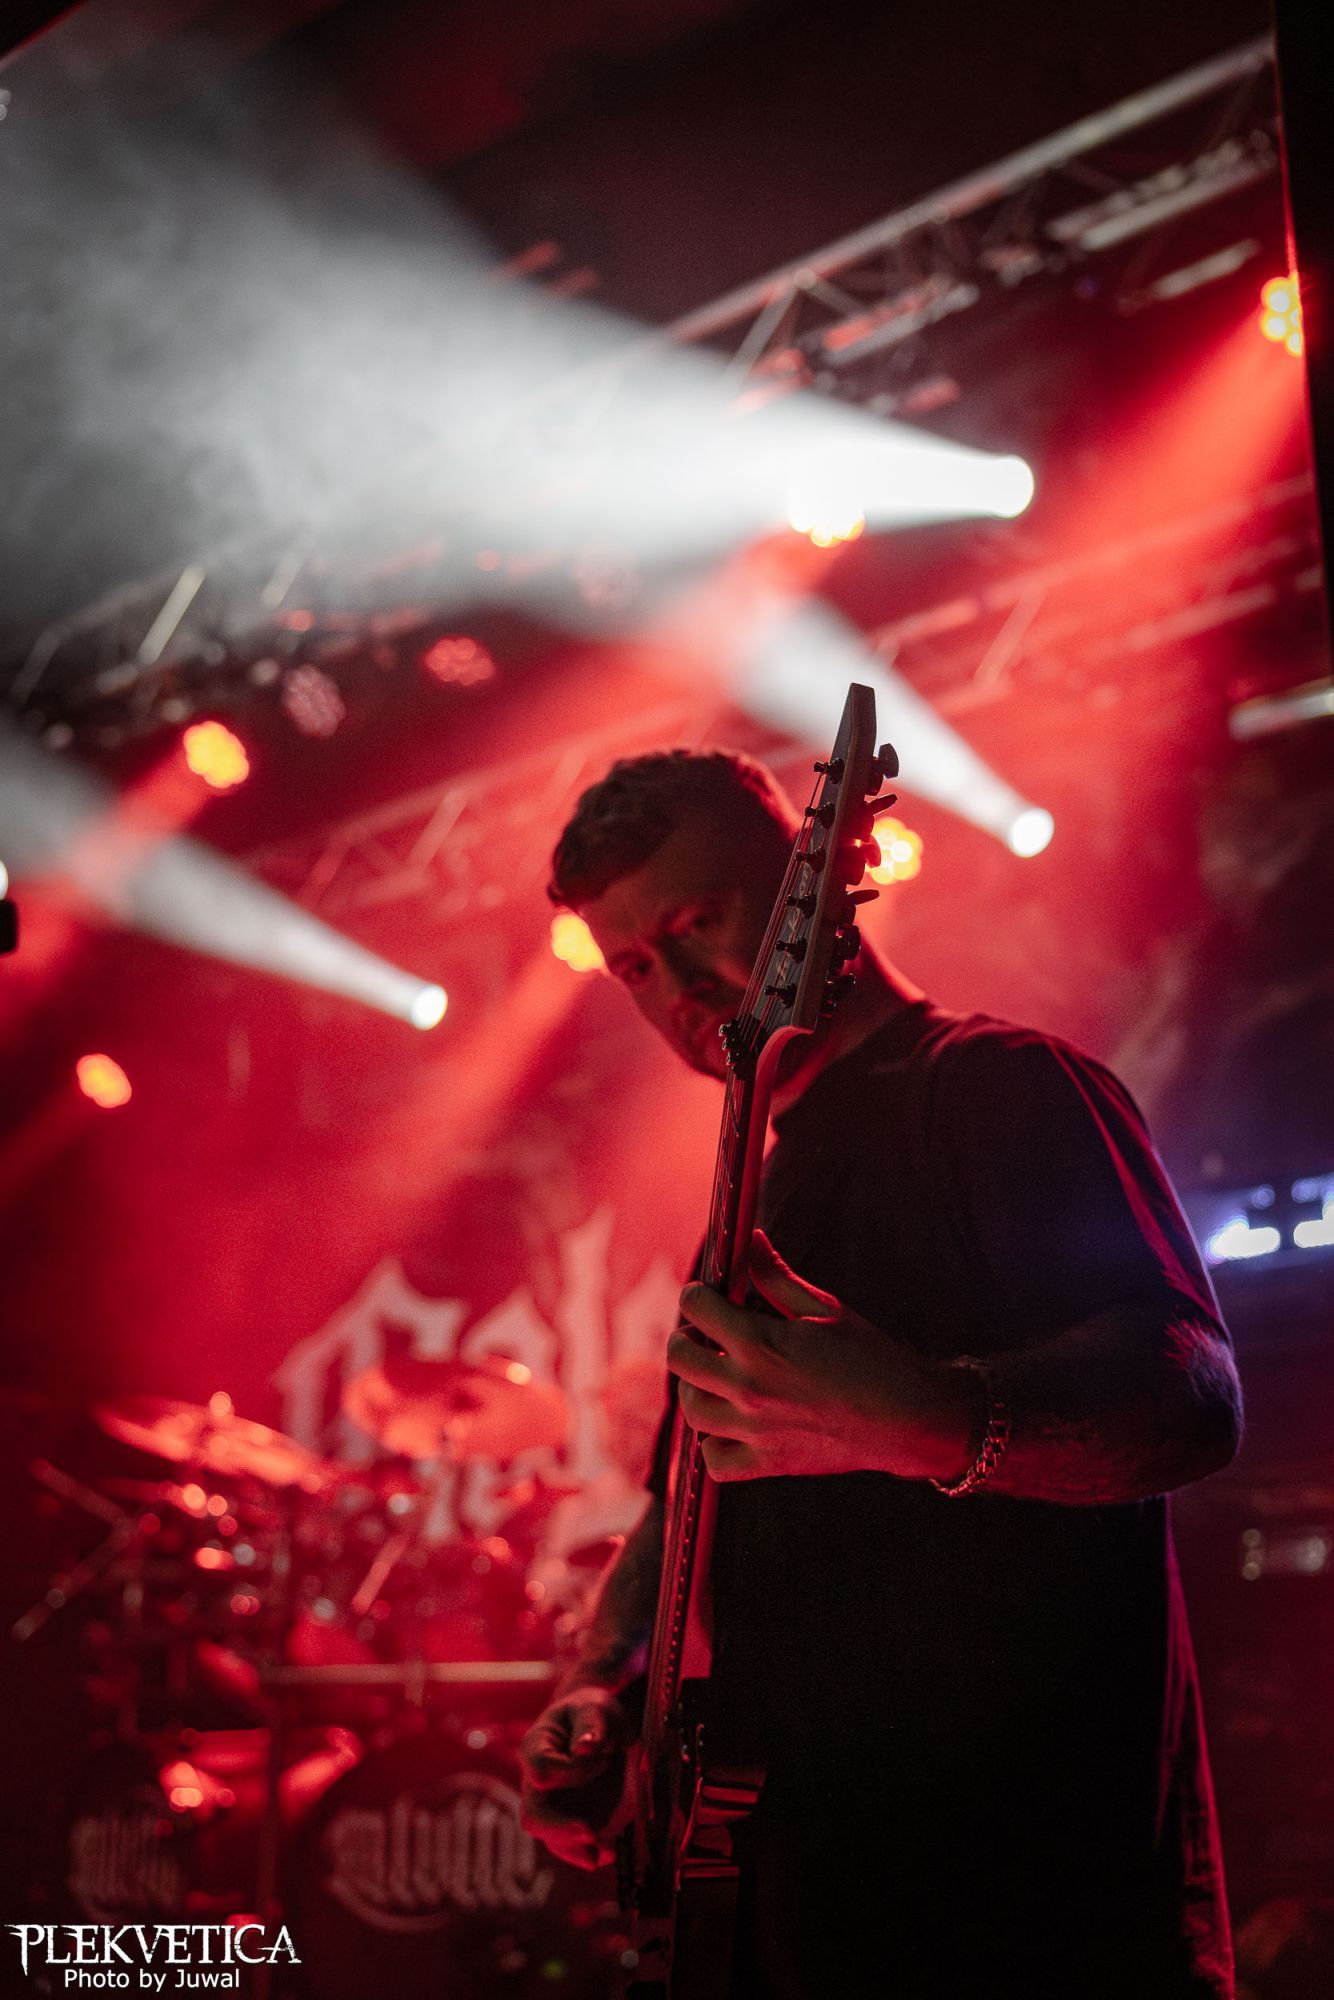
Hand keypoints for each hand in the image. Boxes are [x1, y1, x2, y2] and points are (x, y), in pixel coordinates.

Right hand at [518, 1684, 629, 1870]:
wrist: (602, 1726)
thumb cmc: (593, 1712)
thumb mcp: (595, 1706)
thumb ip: (591, 1724)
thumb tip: (585, 1749)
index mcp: (536, 1748)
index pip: (542, 1770)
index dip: (572, 1771)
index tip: (604, 1761)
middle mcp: (537, 1784)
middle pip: (534, 1815)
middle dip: (560, 1828)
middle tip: (591, 1833)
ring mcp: (554, 1807)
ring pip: (552, 1839)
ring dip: (576, 1849)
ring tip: (602, 1853)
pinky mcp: (573, 1823)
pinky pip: (573, 1848)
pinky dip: (590, 1853)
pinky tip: (610, 1852)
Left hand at [669, 1229, 973, 1483]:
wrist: (908, 1417)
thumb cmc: (869, 1357)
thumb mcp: (823, 1308)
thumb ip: (776, 1277)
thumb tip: (750, 1239)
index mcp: (761, 1344)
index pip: (696, 1308)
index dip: (697, 1294)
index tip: (706, 1295)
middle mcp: (749, 1389)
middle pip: (680, 1358)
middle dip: (686, 1336)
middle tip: (706, 1333)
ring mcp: (755, 1431)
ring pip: (692, 1408)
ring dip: (696, 1386)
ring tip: (717, 1374)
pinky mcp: (768, 1464)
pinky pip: (715, 1460)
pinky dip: (714, 1442)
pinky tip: (731, 1423)